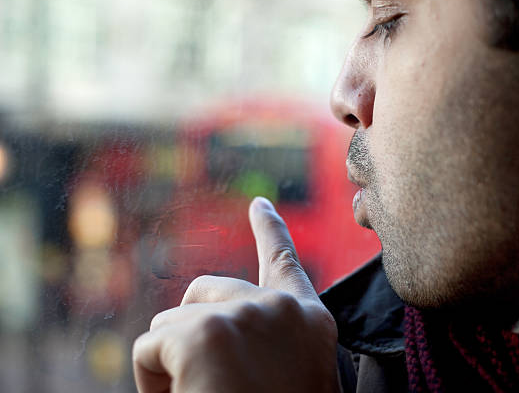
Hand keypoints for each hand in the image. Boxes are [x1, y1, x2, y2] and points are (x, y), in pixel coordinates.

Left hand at [132, 197, 338, 392]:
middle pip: (206, 291)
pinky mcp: (201, 331)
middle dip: (190, 329)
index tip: (259, 205)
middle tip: (205, 381)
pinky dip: (151, 382)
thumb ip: (270, 339)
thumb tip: (223, 325)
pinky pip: (149, 347)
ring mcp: (242, 314)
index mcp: (308, 322)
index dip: (270, 230)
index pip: (284, 262)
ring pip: (173, 321)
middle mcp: (279, 307)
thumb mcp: (291, 374)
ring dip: (174, 362)